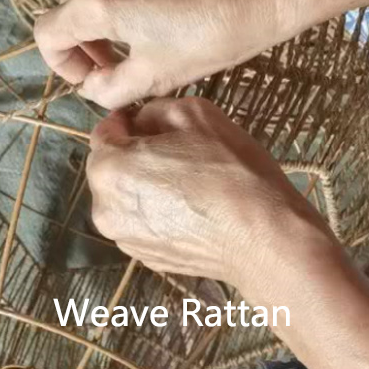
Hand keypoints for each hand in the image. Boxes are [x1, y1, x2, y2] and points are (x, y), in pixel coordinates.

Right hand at [34, 0, 307, 108]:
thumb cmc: (216, 33)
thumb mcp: (160, 75)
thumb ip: (112, 88)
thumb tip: (92, 88)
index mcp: (96, 3)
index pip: (47, 36)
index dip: (64, 64)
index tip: (96, 76)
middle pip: (70, 8)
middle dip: (87, 41)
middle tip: (123, 63)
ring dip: (109, 13)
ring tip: (148, 34)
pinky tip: (167, 1)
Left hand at [87, 96, 331, 288]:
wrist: (263, 239)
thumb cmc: (232, 171)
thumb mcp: (198, 113)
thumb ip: (156, 108)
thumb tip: (142, 120)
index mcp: (109, 168)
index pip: (105, 131)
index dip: (134, 121)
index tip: (166, 126)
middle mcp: (105, 209)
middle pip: (113, 168)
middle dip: (138, 156)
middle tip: (185, 154)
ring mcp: (125, 240)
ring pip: (129, 198)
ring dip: (149, 186)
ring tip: (192, 185)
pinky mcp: (147, 259)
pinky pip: (146, 224)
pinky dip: (162, 214)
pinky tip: (196, 211)